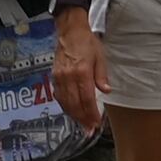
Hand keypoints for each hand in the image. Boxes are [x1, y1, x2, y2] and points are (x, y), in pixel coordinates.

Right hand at [48, 13, 103, 131]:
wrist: (70, 30)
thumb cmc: (87, 42)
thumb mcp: (100, 57)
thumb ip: (102, 76)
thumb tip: (106, 91)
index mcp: (82, 72)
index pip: (87, 99)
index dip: (92, 114)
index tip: (97, 124)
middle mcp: (68, 76)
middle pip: (75, 104)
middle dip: (83, 119)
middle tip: (90, 130)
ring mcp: (59, 77)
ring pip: (65, 102)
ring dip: (74, 116)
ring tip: (82, 124)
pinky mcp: (54, 76)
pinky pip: (59, 96)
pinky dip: (65, 106)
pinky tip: (71, 111)